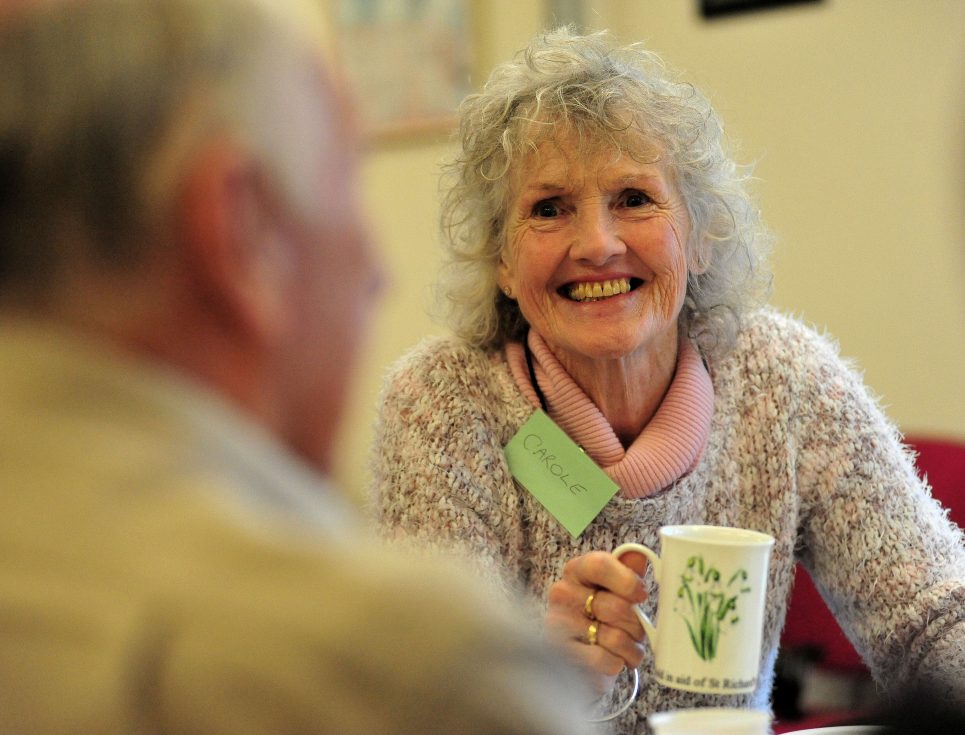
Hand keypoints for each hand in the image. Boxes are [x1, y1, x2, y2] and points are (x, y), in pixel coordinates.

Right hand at [544, 549, 648, 694]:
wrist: (585, 653)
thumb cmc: (605, 616)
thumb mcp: (619, 589)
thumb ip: (629, 570)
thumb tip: (639, 555)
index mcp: (578, 570)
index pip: (600, 565)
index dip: (627, 581)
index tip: (641, 595)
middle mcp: (562, 592)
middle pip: (616, 607)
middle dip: (636, 624)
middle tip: (636, 629)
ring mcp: (558, 623)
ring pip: (614, 637)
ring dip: (630, 648)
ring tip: (627, 647)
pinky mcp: (561, 653)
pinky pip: (603, 659)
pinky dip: (617, 663)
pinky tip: (614, 660)